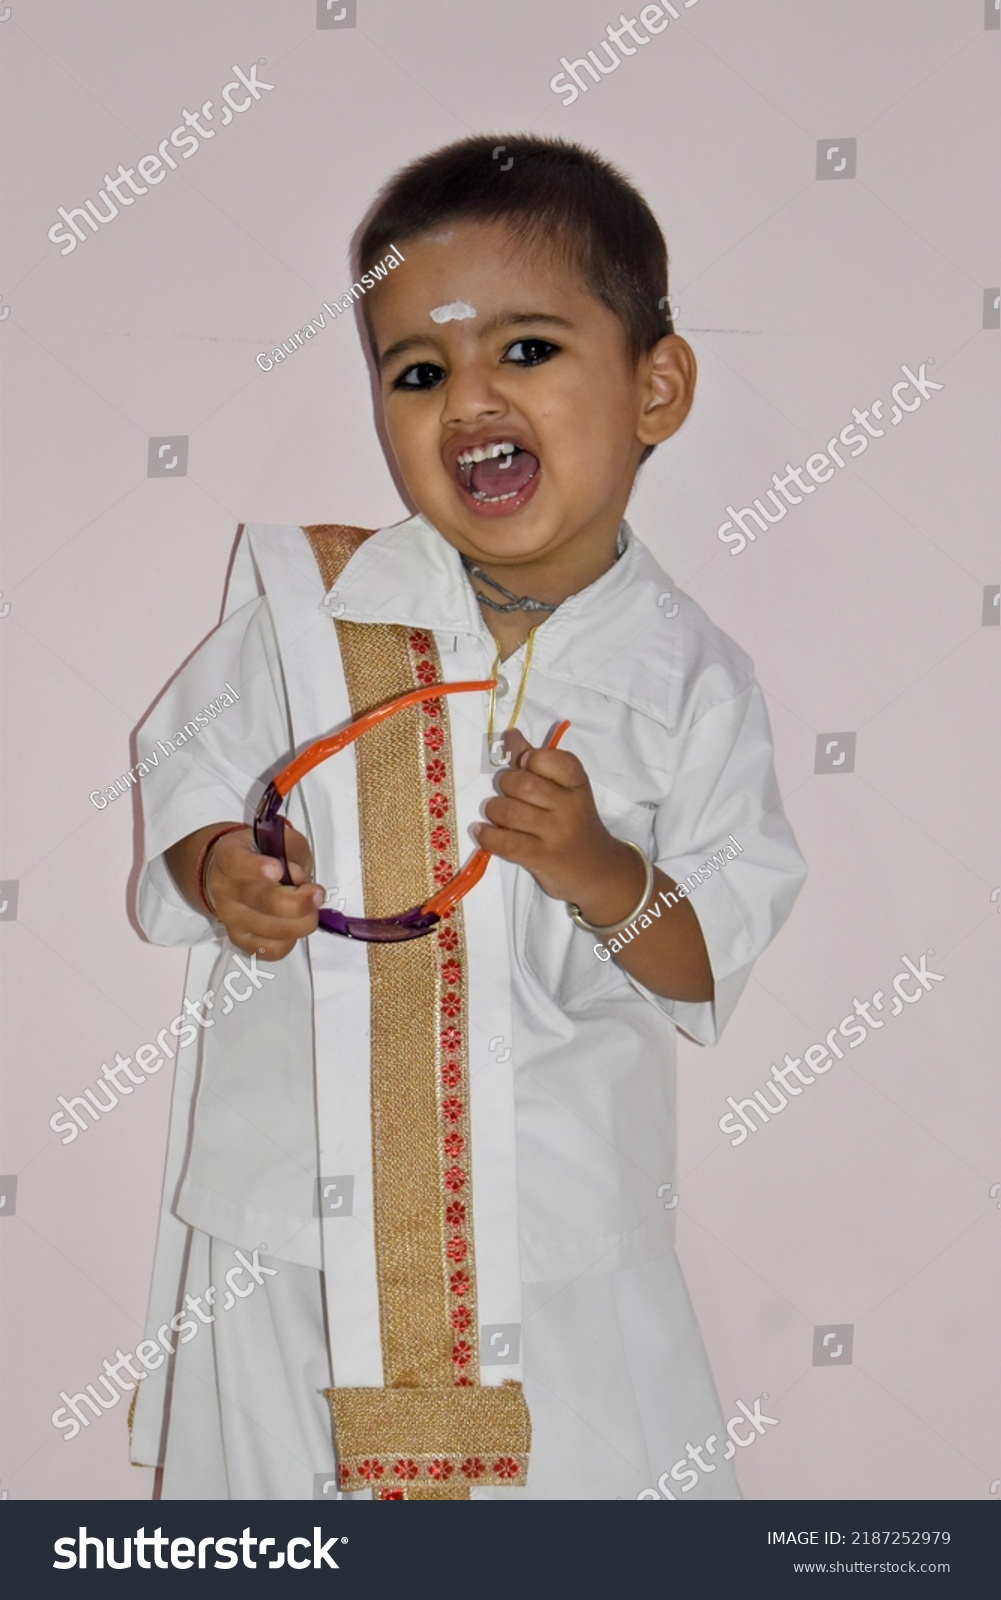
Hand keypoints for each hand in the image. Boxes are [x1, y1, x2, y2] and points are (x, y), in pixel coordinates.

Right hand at [203, 825, 324, 959]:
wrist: (233, 874)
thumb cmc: (260, 855)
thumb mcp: (278, 840)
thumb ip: (291, 853)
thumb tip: (297, 879)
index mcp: (229, 855)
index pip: (236, 862)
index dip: (257, 868)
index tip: (277, 870)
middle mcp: (225, 887)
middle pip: (265, 902)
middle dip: (301, 901)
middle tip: (316, 893)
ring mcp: (230, 917)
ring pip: (274, 930)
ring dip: (303, 921)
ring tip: (307, 908)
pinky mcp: (240, 939)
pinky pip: (273, 949)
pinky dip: (291, 940)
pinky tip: (292, 924)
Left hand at [474, 729, 644, 917]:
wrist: (598, 870)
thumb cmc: (574, 823)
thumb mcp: (565, 790)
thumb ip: (536, 761)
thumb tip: (510, 735)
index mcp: (577, 783)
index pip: (552, 758)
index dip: (531, 758)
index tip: (523, 765)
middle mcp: (570, 806)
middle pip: (522, 784)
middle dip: (505, 785)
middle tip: (506, 794)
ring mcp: (557, 834)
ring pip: (509, 811)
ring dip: (494, 810)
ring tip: (497, 814)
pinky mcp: (542, 858)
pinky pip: (505, 842)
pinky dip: (487, 835)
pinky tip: (482, 832)